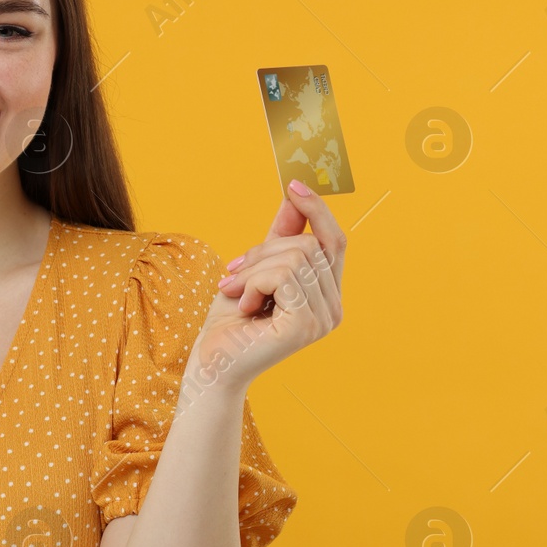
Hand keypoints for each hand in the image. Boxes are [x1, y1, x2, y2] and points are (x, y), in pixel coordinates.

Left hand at [196, 179, 346, 387]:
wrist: (212, 364)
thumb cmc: (231, 321)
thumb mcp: (256, 268)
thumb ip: (280, 236)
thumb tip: (295, 194)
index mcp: (327, 295)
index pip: (334, 241)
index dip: (317, 209)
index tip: (293, 183)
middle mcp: (333, 308)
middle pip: (309, 245)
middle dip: (264, 250)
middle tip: (232, 270)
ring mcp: (323, 319)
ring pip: (294, 258)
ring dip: (253, 269)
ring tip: (235, 291)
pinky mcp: (304, 325)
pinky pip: (283, 276)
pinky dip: (254, 283)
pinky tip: (245, 306)